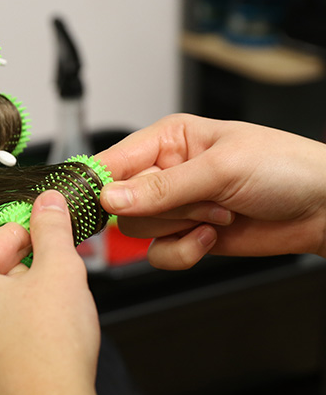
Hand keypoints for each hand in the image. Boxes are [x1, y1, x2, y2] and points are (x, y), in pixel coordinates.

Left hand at [0, 191, 139, 394]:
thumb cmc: (49, 350)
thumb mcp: (59, 270)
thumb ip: (52, 227)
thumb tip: (50, 200)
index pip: (1, 236)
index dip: (38, 238)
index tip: (58, 241)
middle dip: (31, 274)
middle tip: (61, 288)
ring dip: (27, 304)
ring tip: (54, 322)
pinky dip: (19, 335)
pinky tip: (42, 348)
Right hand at [98, 114, 325, 268]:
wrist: (323, 209)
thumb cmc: (284, 169)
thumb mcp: (221, 168)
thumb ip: (161, 188)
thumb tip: (110, 199)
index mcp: (168, 140)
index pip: (113, 161)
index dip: (98, 183)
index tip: (92, 203)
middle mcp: (164, 173)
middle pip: (121, 203)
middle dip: (163, 208)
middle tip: (200, 199)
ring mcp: (174, 208)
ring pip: (138, 230)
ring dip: (179, 227)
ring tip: (217, 213)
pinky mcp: (184, 237)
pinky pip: (159, 254)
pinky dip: (185, 252)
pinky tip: (211, 236)